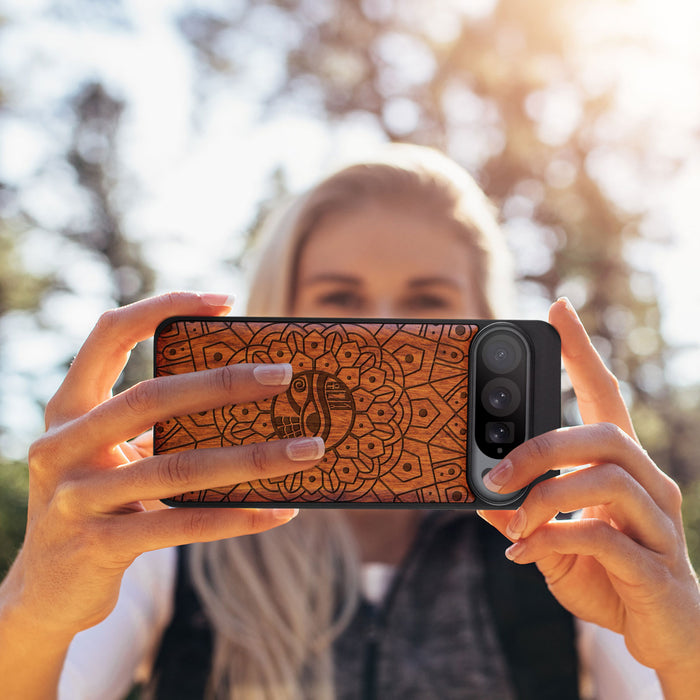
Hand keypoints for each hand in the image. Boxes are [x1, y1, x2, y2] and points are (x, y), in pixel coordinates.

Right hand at [2, 292, 323, 640]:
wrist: (46, 590)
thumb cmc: (99, 503)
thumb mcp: (112, 455)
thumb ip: (155, 426)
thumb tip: (249, 398)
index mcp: (69, 409)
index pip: (109, 335)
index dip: (162, 308)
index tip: (224, 301)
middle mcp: (62, 446)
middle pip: (151, 398)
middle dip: (224, 383)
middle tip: (285, 376)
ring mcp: (76, 498)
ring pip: (177, 467)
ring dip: (253, 457)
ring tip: (308, 450)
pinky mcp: (99, 546)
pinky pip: (182, 525)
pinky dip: (237, 517)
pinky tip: (280, 511)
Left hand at [478, 298, 699, 691]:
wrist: (663, 635)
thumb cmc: (609, 576)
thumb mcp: (553, 540)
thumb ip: (523, 515)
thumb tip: (480, 495)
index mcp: (622, 468)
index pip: (605, 395)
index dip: (582, 352)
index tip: (557, 309)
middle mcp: (649, 484)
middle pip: (604, 434)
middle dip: (542, 447)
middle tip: (495, 472)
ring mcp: (659, 523)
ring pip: (606, 479)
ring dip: (545, 497)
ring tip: (512, 522)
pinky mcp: (656, 566)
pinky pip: (604, 537)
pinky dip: (553, 539)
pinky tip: (525, 554)